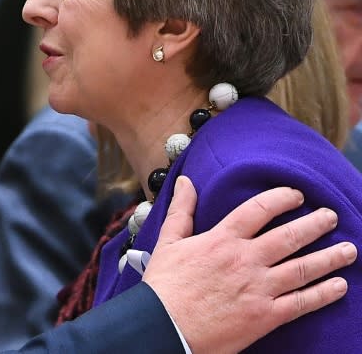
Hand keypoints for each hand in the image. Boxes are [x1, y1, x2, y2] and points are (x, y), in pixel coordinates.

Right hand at [143, 176, 356, 353]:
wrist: (165, 327)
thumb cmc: (164, 285)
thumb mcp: (168, 242)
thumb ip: (182, 210)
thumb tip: (185, 182)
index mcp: (222, 239)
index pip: (259, 209)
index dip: (281, 198)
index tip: (297, 195)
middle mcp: (245, 260)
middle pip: (289, 236)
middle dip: (315, 224)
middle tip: (331, 216)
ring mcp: (259, 288)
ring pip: (303, 268)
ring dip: (330, 257)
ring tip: (349, 249)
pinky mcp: (265, 316)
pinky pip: (301, 303)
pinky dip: (323, 294)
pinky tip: (339, 286)